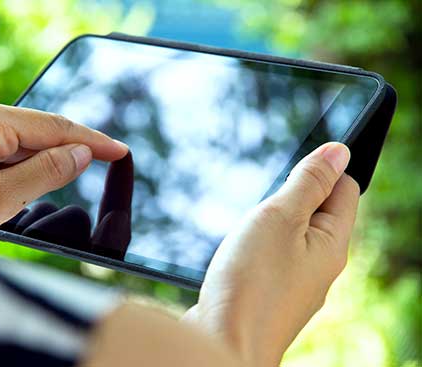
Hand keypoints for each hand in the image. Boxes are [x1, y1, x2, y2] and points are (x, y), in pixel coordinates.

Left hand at [0, 90, 127, 247]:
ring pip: (5, 137)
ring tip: (2, 196)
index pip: (52, 126)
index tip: (119, 151)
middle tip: (69, 183)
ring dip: (20, 163)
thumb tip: (81, 153)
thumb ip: (48, 171)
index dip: (90, 141)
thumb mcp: (0, 200)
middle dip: (50, 157)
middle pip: (28, 131)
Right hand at [184, 142, 359, 366]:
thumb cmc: (251, 279)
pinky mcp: (272, 296)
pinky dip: (258, 248)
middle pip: (318, 212)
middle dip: (290, 198)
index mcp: (332, 243)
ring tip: (247, 232)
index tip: (289, 170)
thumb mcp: (280, 216)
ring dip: (271, 224)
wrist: (223, 342)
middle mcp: (321, 267)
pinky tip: (239, 255)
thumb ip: (310, 182)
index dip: (321, 170)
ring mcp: (296, 285)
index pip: (345, 189)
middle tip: (262, 204)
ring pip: (292, 237)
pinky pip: (274, 259)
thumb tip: (340, 151)